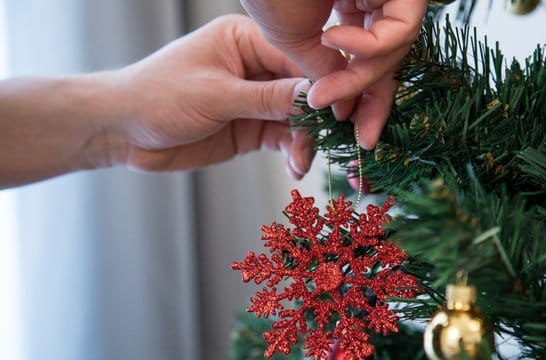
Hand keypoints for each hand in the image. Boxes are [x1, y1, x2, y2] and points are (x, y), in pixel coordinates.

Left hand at [109, 14, 314, 178]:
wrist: (124, 132)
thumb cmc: (157, 97)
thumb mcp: (215, 96)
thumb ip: (267, 98)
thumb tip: (316, 95)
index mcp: (245, 40)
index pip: (297, 57)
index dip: (322, 82)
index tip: (339, 107)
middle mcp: (256, 66)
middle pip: (304, 89)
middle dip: (317, 116)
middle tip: (325, 142)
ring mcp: (255, 99)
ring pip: (298, 117)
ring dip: (305, 140)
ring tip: (300, 162)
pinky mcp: (251, 127)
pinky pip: (284, 138)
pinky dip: (293, 152)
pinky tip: (295, 167)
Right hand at [240, 0, 426, 148]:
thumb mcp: (295, 40)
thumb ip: (324, 71)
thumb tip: (342, 106)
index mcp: (350, 10)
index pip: (369, 63)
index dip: (365, 101)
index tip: (360, 136)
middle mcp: (373, 1)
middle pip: (391, 60)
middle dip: (376, 102)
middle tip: (364, 137)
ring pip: (397, 49)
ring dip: (362, 79)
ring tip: (324, 90)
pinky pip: (402, 28)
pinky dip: (370, 46)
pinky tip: (334, 38)